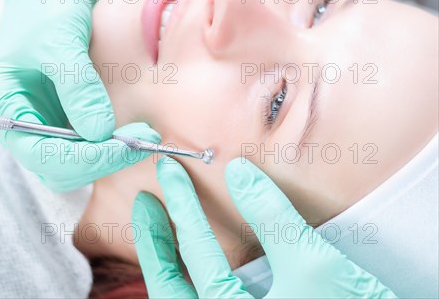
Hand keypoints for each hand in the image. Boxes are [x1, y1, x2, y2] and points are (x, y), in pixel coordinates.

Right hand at [0, 0, 159, 191]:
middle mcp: (12, 117)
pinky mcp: (56, 113)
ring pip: (68, 161)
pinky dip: (104, 144)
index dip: (82, 157)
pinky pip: (79, 144)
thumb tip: (102, 134)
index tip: (123, 148)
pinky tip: (129, 133)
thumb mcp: (62, 41)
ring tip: (140, 138)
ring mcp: (35, 117)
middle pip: (52, 165)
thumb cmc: (49, 4)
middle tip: (140, 143)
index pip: (38, 151)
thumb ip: (79, 88)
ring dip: (103, 156)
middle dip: (96, 160)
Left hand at [132, 157, 396, 297]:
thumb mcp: (314, 263)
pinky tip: (192, 266)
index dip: (182, 205)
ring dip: (166, 264)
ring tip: (160, 232)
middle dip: (154, 242)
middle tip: (146, 204)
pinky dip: (189, 283)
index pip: (196, 251)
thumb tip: (238, 172)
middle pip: (169, 288)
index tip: (169, 174)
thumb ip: (272, 216)